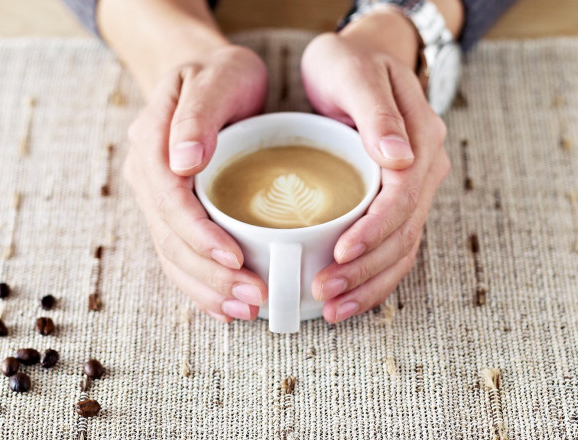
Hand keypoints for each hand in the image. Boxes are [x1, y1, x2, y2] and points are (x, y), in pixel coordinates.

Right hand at [123, 45, 269, 321]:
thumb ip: (197, 115)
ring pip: (172, 254)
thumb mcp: (214, 78)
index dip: (199, 234)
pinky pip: (178, 255)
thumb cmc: (217, 74)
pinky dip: (200, 284)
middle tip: (254, 296)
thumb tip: (183, 160)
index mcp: (151, 143)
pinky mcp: (172, 212)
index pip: (169, 199)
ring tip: (246, 309)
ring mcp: (156, 197)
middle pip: (169, 237)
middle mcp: (146, 175)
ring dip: (207, 288)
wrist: (204, 77)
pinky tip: (225, 306)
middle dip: (210, 274)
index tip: (235, 257)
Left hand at [300, 25, 450, 322]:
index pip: (402, 198)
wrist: (362, 56)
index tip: (340, 253)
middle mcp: (423, 170)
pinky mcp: (394, 202)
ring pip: (401, 249)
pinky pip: (392, 247)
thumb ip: (377, 114)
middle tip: (324, 290)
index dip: (374, 231)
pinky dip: (372, 277)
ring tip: (333, 307)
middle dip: (364, 269)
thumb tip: (397, 157)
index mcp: (420, 141)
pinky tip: (346, 298)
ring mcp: (412, 189)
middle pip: (403, 233)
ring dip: (369, 283)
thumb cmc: (351, 62)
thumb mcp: (356, 74)